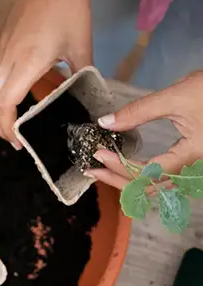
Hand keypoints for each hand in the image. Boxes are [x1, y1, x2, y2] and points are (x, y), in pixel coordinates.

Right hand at [0, 0, 91, 147]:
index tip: (19, 141)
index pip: (6, 104)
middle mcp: (8, 60)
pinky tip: (10, 101)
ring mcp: (2, 52)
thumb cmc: (69, 7)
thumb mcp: (81, 45)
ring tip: (9, 125)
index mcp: (28, 62)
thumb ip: (81, 76)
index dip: (8, 127)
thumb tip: (85, 98)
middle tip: (13, 139)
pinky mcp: (2, 46)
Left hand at [89, 71, 202, 188]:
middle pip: (148, 189)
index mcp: (191, 156)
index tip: (97, 155)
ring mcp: (195, 173)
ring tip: (104, 172)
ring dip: (128, 183)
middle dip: (117, 181)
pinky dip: (142, 180)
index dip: (118, 167)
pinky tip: (127, 170)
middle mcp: (194, 172)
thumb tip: (105, 123)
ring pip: (157, 189)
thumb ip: (140, 111)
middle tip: (91, 171)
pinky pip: (165, 182)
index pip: (145, 173)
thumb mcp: (177, 96)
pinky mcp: (194, 167)